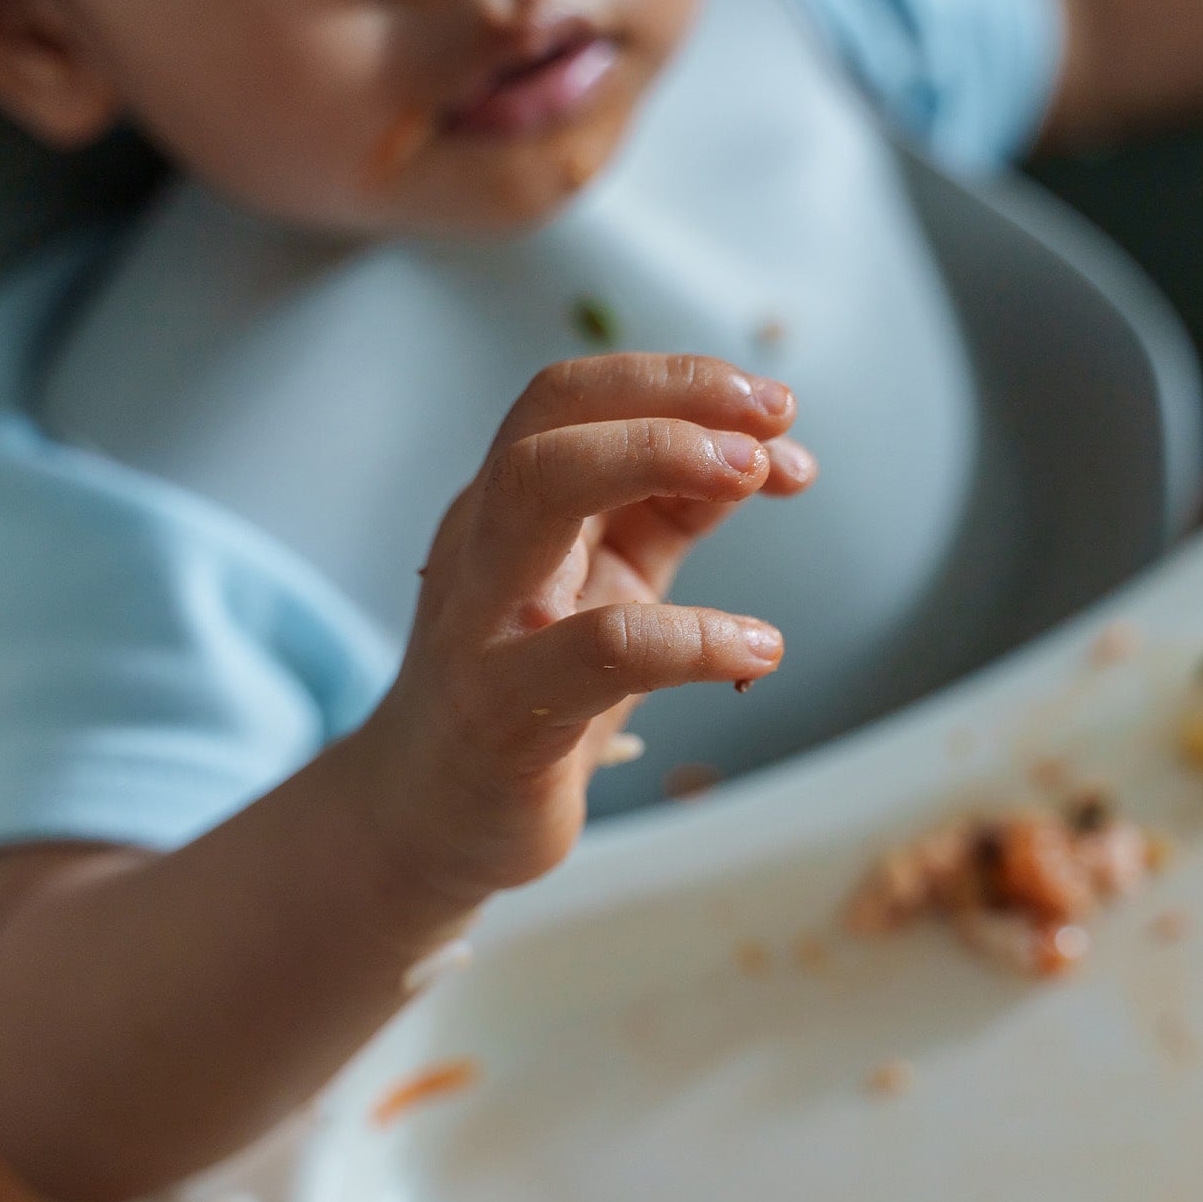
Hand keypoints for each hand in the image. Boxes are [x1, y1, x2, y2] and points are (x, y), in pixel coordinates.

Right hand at [355, 353, 817, 904]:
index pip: (574, 398)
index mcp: (508, 506)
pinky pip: (600, 649)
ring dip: (659, 457)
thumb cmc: (529, 693)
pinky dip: (695, 637)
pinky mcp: (503, 710)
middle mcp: (485, 543)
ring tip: (757, 476)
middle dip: (669, 395)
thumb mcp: (605, 585)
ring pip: (539, 488)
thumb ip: (668, 514)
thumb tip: (772, 455)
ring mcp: (483, 621)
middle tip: (769, 421)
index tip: (773, 406)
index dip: (678, 381)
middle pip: (550, 416)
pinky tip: (758, 648)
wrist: (428, 820)